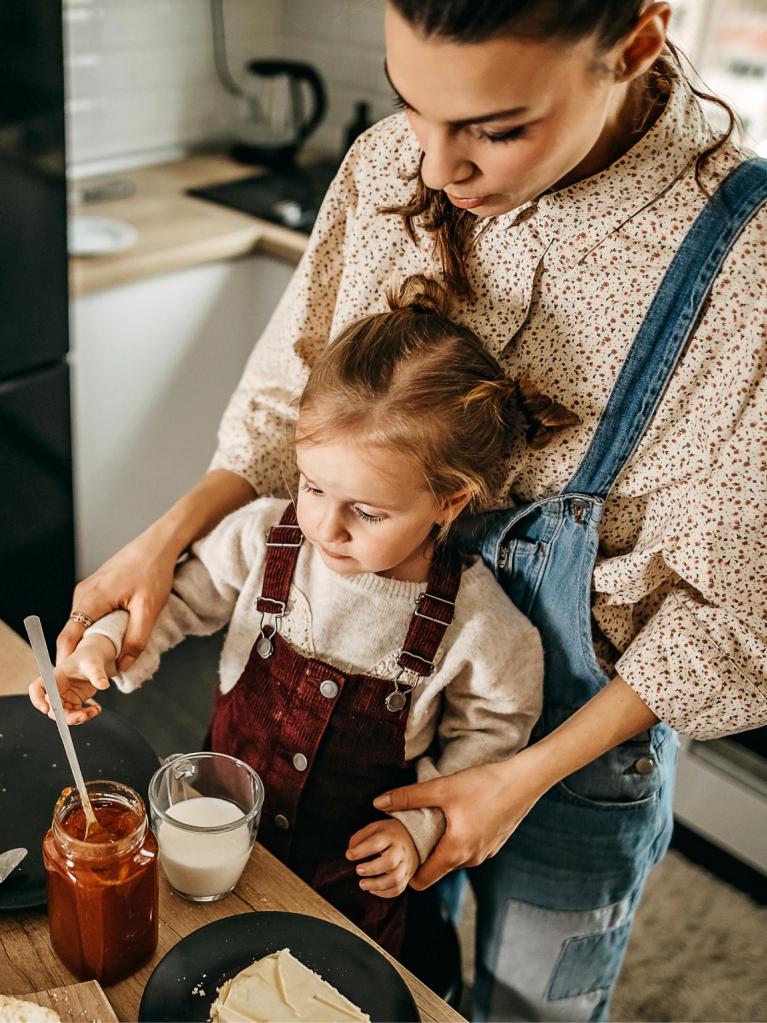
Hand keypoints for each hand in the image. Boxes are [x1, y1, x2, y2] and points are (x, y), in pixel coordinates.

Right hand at [29, 635, 115, 724]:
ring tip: (93, 712)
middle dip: (65, 716)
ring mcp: (65, 698)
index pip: (37, 688)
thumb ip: (97, 674)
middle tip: (82, 716)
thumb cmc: (89, 658)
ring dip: (78, 718)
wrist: (95, 660)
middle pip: (53, 708)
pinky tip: (96, 709)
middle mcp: (57, 690)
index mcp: (55, 677)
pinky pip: (77, 714)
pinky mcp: (75, 702)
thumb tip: (103, 685)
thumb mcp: (93, 663)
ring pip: (65, 715)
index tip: (46, 708)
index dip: (38, 699)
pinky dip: (87, 715)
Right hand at [56, 527, 177, 669]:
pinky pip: (89, 615)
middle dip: (79, 656)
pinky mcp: (96, 589)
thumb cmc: (153, 571)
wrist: (158, 544)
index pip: (67, 638)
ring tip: (102, 662)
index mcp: (90, 600)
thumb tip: (124, 666)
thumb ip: (136, 640)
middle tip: (90, 676)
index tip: (67, 681)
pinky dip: (96, 629)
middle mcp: (83, 595)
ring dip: (89, 642)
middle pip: (72, 634)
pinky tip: (111, 638)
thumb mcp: (149, 609)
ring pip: (81, 625)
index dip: (65, 662)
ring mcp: (87, 590)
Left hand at [346, 819, 419, 898]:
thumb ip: (360, 837)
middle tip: (358, 870)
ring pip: (395, 879)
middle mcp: (400, 851)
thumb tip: (350, 852)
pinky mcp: (407, 876)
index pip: (376, 843)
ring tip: (362, 884)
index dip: (361, 850)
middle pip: (390, 862)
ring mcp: (406, 865)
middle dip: (372, 869)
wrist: (414, 837)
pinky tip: (372, 890)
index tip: (349, 855)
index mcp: (390, 836)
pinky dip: (384, 893)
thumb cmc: (388, 833)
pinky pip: (398, 889)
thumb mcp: (375, 828)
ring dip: (377, 885)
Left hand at [373, 752, 547, 888]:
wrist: (524, 781)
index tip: (398, 852)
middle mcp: (471, 860)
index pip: (422, 881)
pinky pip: (469, 848)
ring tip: (433, 820)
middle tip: (411, 832)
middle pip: (436, 868)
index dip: (406, 869)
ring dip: (442, 844)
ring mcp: (485, 854)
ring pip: (454, 857)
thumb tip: (378, 803)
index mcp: (455, 852)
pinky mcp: (494, 843)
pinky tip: (458, 814)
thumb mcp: (441, 788)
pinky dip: (459, 838)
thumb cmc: (483, 785)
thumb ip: (408, 797)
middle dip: (422, 855)